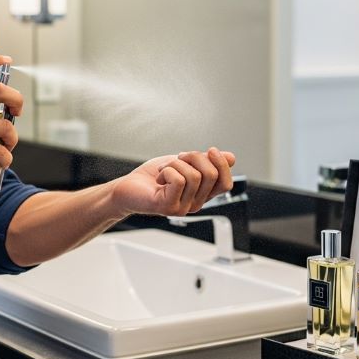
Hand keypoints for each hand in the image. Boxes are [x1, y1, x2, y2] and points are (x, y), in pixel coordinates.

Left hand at [111, 147, 235, 216]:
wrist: (127, 188)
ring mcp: (182, 208)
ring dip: (176, 163)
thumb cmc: (153, 176)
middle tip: (179, 157)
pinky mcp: (168, 207)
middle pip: (212, 175)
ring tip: (164, 169)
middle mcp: (195, 204)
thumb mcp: (183, 163)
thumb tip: (231, 158)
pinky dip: (167, 170)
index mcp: (202, 194)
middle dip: (195, 157)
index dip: (222, 164)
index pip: (226, 183)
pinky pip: (178, 180)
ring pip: (194, 175)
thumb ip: (205, 161)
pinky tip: (159, 178)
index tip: (210, 150)